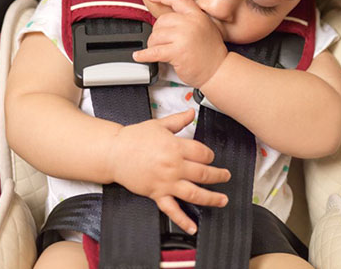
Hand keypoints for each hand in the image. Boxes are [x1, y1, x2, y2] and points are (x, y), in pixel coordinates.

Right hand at [110, 109, 230, 233]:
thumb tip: (191, 112)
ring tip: (222, 199)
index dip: (210, 155)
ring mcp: (166, 182)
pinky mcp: (157, 194)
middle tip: (226, 176)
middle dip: (219, 175)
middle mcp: (173, 166)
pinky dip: (183, 220)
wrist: (115, 152)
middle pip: (204, 173)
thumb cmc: (134, 138)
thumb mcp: (159, 124)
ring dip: (212, 198)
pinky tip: (193, 226)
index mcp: (175, 147)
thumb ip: (178, 120)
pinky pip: (172, 210)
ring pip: (195, 193)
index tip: (211, 157)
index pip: (202, 153)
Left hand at [133, 0, 227, 86]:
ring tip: (162, 51)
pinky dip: (144, 55)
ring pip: (156, 36)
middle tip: (163, 43)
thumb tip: (168, 21)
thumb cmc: (211, 53)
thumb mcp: (205, 28)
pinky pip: (154, 52)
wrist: (219, 70)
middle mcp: (190, 23)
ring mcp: (183, 37)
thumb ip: (190, 20)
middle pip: (161, 21)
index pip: (177, 0)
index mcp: (197, 16)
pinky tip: (139, 56)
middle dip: (158, 33)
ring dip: (154, 45)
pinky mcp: (177, 52)